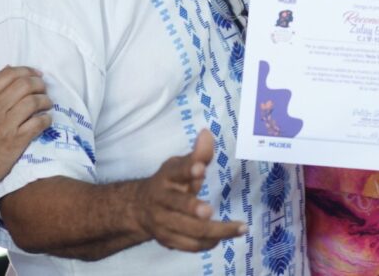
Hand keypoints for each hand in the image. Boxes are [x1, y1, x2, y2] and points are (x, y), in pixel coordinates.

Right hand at [0, 65, 51, 191]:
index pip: (9, 73)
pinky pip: (38, 123)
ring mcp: (5, 124)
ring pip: (34, 102)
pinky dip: (46, 119)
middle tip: (44, 90)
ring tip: (47, 104)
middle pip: (25, 85)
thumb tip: (11, 68)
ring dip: (45, 101)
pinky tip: (46, 120)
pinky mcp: (16, 140)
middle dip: (40, 84)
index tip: (37, 75)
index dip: (27, 71)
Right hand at [132, 129, 245, 251]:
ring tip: (239, 228)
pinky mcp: (167, 240)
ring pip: (188, 229)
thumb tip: (207, 134)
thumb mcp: (180, 165)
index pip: (177, 171)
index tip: (200, 169)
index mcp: (166, 177)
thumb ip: (198, 154)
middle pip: (178, 205)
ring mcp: (162, 222)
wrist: (139, 208)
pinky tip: (223, 238)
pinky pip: (189, 245)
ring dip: (214, 231)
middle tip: (209, 211)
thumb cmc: (169, 183)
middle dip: (193, 208)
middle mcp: (161, 199)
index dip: (188, 169)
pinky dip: (207, 243)